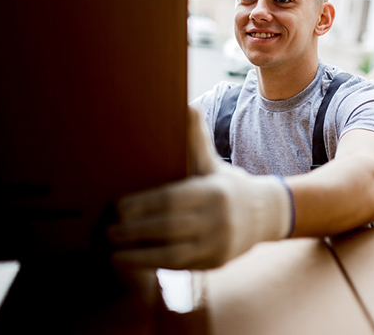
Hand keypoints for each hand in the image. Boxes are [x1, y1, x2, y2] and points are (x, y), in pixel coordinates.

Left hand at [107, 106, 293, 268]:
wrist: (264, 214)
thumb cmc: (227, 185)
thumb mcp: (213, 162)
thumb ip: (196, 140)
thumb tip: (186, 106)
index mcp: (212, 191)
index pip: (171, 199)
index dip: (142, 205)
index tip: (118, 206)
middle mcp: (217, 219)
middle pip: (168, 228)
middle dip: (135, 231)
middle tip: (108, 230)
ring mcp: (217, 245)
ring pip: (173, 255)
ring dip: (139, 256)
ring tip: (114, 253)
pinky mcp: (215, 263)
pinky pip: (180, 267)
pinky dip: (155, 265)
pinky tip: (135, 261)